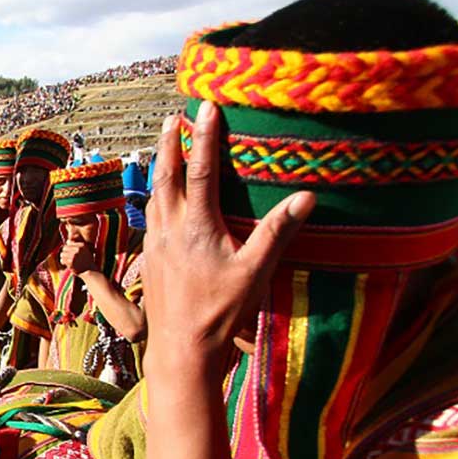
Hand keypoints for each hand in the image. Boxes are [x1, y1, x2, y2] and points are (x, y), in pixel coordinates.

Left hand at [57, 239, 98, 273]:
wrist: (89, 270)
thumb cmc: (86, 260)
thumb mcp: (84, 250)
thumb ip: (76, 244)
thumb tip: (67, 240)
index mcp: (81, 245)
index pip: (68, 243)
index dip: (68, 248)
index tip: (70, 253)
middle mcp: (78, 249)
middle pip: (64, 248)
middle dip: (65, 253)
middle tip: (68, 258)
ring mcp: (74, 256)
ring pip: (62, 254)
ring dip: (63, 258)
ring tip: (67, 261)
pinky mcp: (71, 262)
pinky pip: (62, 260)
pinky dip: (63, 262)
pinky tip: (67, 264)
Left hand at [142, 103, 313, 363]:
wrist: (181, 351)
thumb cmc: (220, 313)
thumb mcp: (256, 272)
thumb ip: (278, 231)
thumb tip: (307, 196)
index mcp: (196, 227)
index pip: (200, 170)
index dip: (204, 136)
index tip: (206, 107)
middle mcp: (170, 230)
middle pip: (165, 175)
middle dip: (170, 142)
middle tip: (173, 116)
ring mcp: (156, 245)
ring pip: (154, 196)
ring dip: (159, 167)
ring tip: (164, 147)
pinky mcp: (150, 261)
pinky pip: (151, 218)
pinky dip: (156, 198)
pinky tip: (160, 200)